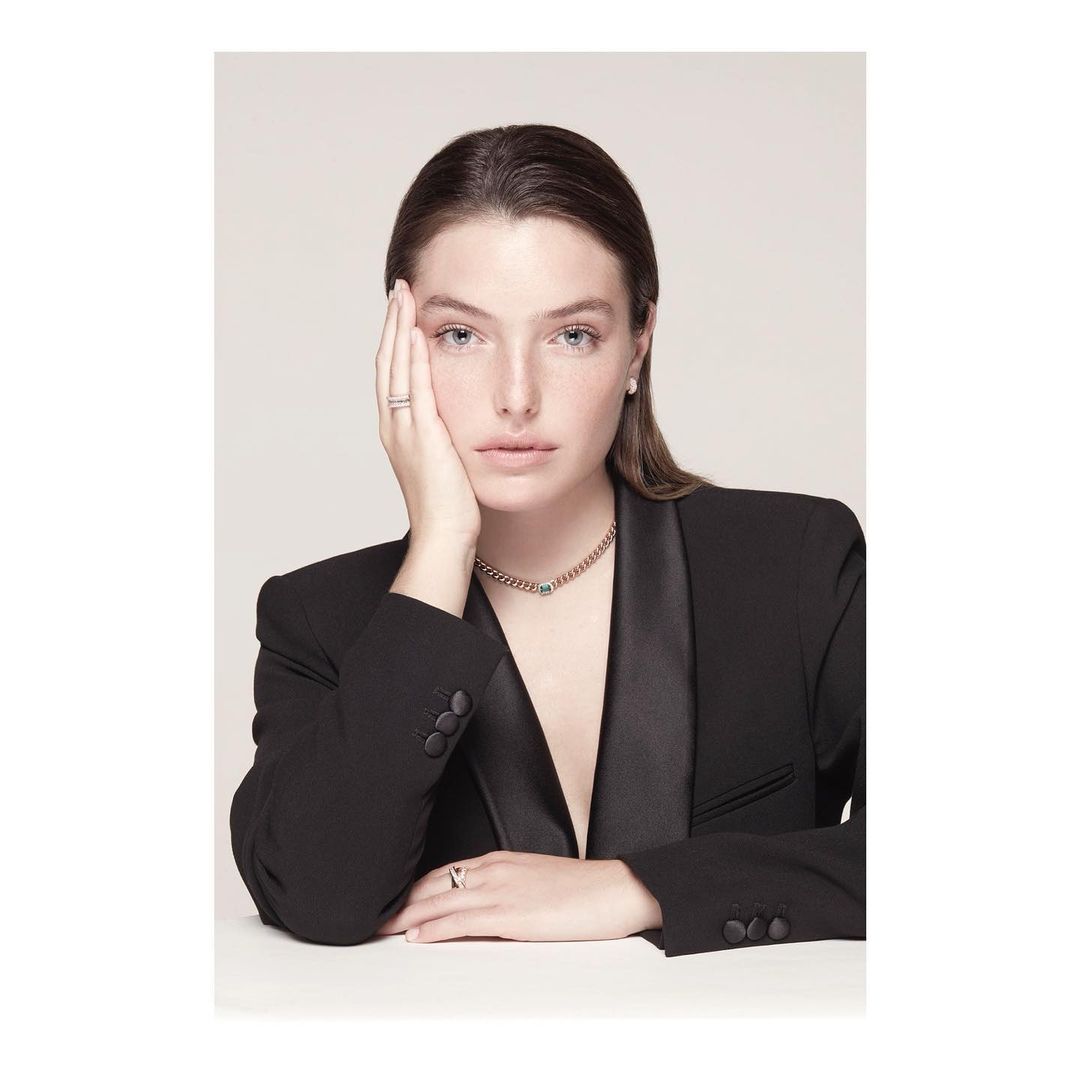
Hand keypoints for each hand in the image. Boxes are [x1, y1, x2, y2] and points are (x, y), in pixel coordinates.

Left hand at [373, 850, 662, 943]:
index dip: (416, 888)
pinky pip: (463, 920)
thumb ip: (507, 887)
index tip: (395, 900)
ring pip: (441, 902)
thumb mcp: (537, 880)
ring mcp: (502, 890)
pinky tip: (419, 937)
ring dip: (408, 917)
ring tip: (383, 929)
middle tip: (375, 917)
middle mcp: (495, 870)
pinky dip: (435, 928)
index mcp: (501, 860)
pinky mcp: (512, 913)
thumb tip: (485, 907)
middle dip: (402, 901)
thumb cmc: (583, 890)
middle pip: (435, 884)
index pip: (446, 872)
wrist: (616, 889)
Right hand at [376, 278, 481, 546]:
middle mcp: (394, 426)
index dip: (394, 339)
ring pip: (395, 368)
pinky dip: (413, 359)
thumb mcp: (445, 460)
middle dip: (392, 323)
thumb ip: (443, 434)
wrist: (443, 536)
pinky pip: (415, 389)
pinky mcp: (423, 436)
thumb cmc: (449, 507)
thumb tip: (454, 419)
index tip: (401, 311)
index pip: (391, 374)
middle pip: (386, 362)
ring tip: (404, 296)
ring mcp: (404, 430)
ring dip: (399, 329)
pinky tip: (416, 333)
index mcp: (398, 430)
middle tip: (399, 289)